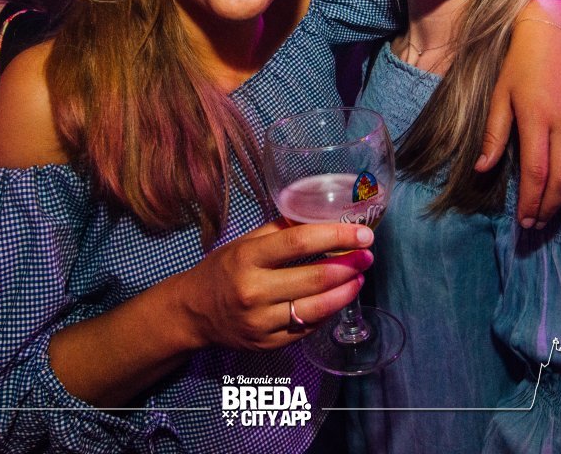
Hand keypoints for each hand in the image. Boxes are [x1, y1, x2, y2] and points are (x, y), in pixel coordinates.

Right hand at [175, 219, 373, 351]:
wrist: (193, 312)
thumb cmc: (222, 270)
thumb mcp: (244, 243)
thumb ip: (279, 230)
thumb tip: (319, 217)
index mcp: (247, 258)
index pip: (299, 243)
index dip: (336, 237)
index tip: (363, 234)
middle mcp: (254, 291)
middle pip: (315, 278)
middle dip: (349, 266)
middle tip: (368, 256)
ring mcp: (261, 322)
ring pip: (316, 308)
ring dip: (345, 292)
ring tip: (359, 278)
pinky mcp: (268, 344)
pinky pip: (307, 328)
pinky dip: (327, 312)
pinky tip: (337, 298)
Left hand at [479, 0, 560, 228]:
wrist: (551, 34)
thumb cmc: (518, 65)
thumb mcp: (498, 96)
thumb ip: (494, 134)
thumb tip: (482, 168)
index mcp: (536, 119)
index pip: (536, 173)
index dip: (531, 201)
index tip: (524, 220)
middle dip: (549, 206)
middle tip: (537, 223)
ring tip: (551, 206)